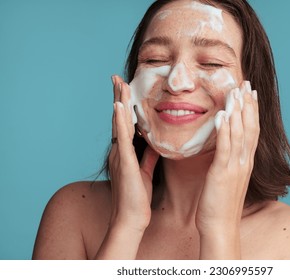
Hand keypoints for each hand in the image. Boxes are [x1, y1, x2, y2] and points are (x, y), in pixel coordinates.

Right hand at [108, 75, 158, 231]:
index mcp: (125, 152)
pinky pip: (122, 138)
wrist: (131, 218)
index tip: (125, 88)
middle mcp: (119, 150)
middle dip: (118, 97)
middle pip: (119, 119)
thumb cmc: (137, 196)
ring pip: (119, 123)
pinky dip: (120, 121)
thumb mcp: (144, 170)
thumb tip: (154, 141)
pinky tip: (119, 106)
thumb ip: (148, 155)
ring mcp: (120, 155)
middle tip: (117, 77)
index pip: (125, 124)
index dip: (124, 106)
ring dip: (118, 102)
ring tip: (118, 83)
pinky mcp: (125, 162)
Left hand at [195, 81, 258, 257]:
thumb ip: (230, 161)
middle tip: (246, 83)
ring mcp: (235, 167)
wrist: (220, 226)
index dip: (252, 110)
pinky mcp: (222, 173)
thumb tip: (227, 147)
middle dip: (248, 104)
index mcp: (245, 162)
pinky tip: (222, 115)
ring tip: (235, 91)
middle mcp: (244, 161)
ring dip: (238, 111)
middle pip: (249, 127)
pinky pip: (224, 148)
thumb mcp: (228, 178)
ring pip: (239, 134)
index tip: (251, 92)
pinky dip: (225, 130)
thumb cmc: (221, 203)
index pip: (252, 130)